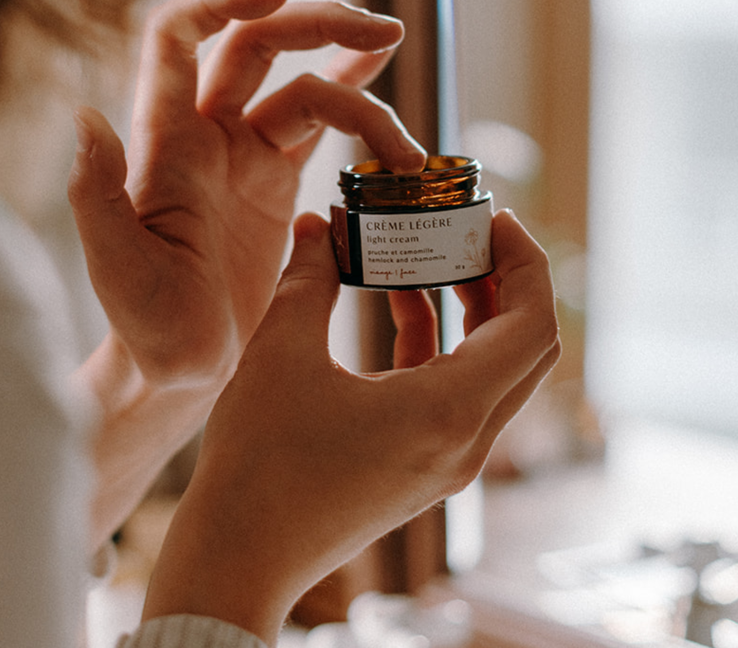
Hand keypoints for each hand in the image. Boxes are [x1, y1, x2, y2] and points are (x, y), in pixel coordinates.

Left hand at [68, 0, 424, 388]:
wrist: (180, 366)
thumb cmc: (142, 325)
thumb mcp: (116, 268)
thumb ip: (97, 196)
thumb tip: (84, 116)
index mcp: (163, 139)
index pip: (180, 36)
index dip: (222, 0)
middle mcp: (203, 133)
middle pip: (257, 43)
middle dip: (317, 24)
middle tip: (382, 31)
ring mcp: (243, 154)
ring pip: (302, 85)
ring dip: (355, 82)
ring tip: (405, 125)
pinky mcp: (275, 182)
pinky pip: (321, 128)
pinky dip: (359, 111)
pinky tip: (391, 108)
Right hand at [142, 208, 558, 643]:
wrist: (241, 556)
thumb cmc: (261, 463)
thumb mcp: (280, 353)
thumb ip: (307, 278)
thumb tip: (316, 225)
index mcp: (448, 411)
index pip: (532, 326)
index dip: (525, 262)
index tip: (494, 218)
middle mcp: (464, 440)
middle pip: (525, 348)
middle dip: (506, 280)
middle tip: (470, 231)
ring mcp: (446, 458)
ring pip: (492, 371)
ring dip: (474, 310)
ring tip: (435, 256)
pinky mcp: (421, 465)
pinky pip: (453, 392)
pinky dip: (438, 343)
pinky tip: (399, 304)